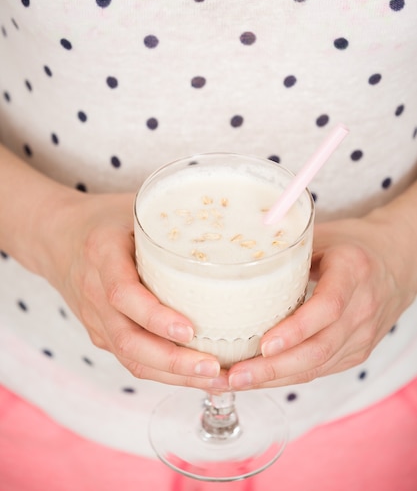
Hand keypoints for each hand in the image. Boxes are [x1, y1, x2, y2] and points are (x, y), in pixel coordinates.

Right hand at [39, 190, 227, 389]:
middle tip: (214, 367)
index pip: (122, 294)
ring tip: (216, 378)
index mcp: (102, 254)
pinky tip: (197, 375)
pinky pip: (131, 359)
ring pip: (130, 358)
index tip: (189, 329)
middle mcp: (94, 293)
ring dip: (173, 375)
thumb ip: (171, 217)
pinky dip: (165, 372)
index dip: (155, 316)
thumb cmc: (104, 219)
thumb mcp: (133, 207)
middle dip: (173, 361)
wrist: (56, 238)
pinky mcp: (102, 333)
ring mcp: (96, 319)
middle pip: (128, 340)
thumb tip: (230, 220)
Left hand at [227, 198, 416, 389]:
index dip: (295, 330)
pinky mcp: (357, 352)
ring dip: (274, 379)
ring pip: (317, 366)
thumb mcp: (323, 235)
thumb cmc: (352, 245)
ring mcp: (362, 335)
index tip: (264, 344)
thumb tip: (237, 256)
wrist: (397, 263)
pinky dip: (287, 376)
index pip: (327, 308)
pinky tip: (259, 378)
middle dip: (273, 368)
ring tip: (236, 381)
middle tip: (235, 374)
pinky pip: (320, 369)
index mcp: (353, 272)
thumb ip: (287, 247)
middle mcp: (362, 308)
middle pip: (319, 348)